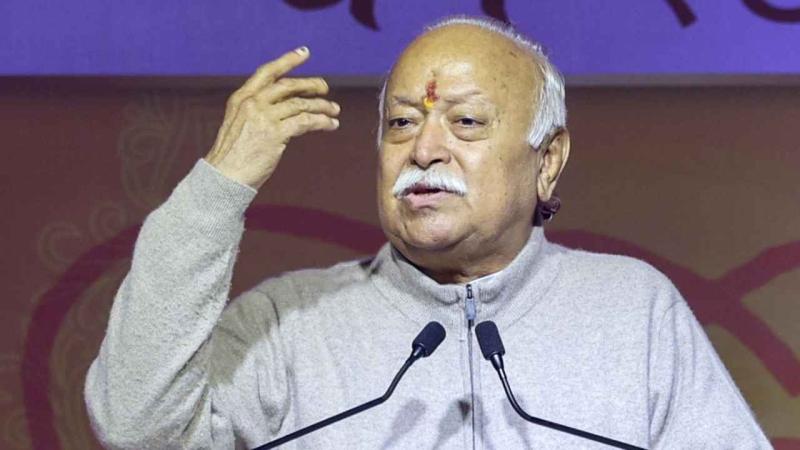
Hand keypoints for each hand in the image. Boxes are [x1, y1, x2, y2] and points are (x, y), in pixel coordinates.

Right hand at [204, 47, 339, 189]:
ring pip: (300, 104)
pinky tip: (330, 125)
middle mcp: (252, 103)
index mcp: (241, 98)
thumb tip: (287, 105)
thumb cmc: (233, 156)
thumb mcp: (240, 125)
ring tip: (334, 111)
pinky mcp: (275, 134)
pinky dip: (322, 122)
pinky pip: (305, 122)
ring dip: (321, 106)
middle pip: (288, 85)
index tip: (304, 53)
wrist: (224, 177)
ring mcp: (263, 117)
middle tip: (325, 88)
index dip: (287, 61)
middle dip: (310, 85)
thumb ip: (258, 111)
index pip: (267, 72)